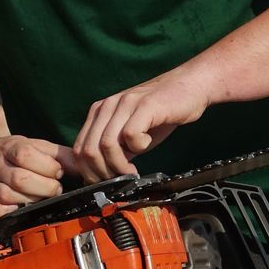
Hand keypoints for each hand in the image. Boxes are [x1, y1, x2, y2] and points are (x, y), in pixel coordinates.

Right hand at [0, 135, 77, 220]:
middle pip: (20, 178)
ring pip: (7, 196)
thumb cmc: (10, 154)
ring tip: (38, 198)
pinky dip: (3, 212)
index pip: (26, 155)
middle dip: (44, 187)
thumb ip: (59, 155)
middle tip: (54, 189)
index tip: (57, 173)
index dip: (48, 167)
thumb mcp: (34, 146)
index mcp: (9, 148)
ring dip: (29, 200)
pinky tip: (15, 209)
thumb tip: (83, 166)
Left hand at [72, 66, 211, 182]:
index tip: (108, 182)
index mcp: (99, 112)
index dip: (90, 172)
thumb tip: (101, 176)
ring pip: (106, 145)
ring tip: (134, 170)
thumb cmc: (162, 113)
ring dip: (120, 166)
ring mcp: (125, 104)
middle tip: (122, 179)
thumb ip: (115, 149)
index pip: (79, 149)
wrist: (190, 87)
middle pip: (89, 150)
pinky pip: (131, 135)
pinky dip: (139, 147)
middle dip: (104, 173)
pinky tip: (147, 144)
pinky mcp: (145, 105)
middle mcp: (107, 106)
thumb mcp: (132, 134)